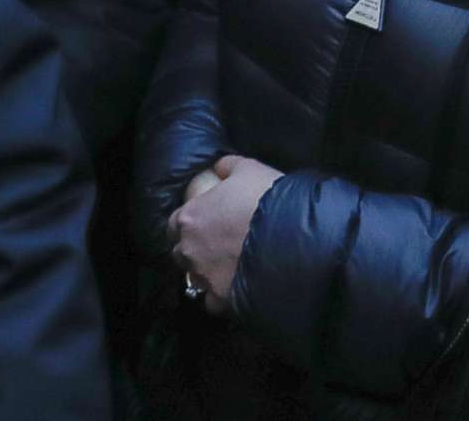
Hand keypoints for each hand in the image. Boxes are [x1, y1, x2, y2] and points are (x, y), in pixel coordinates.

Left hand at [169, 155, 283, 314]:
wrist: (293, 238)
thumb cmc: (266, 199)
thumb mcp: (248, 169)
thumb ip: (227, 167)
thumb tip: (219, 168)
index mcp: (190, 218)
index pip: (174, 224)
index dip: (189, 222)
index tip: (205, 221)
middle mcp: (189, 250)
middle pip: (181, 252)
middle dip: (193, 248)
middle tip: (217, 244)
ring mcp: (204, 277)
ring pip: (195, 278)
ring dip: (206, 272)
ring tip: (228, 266)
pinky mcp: (221, 299)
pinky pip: (213, 301)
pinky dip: (221, 295)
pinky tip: (235, 286)